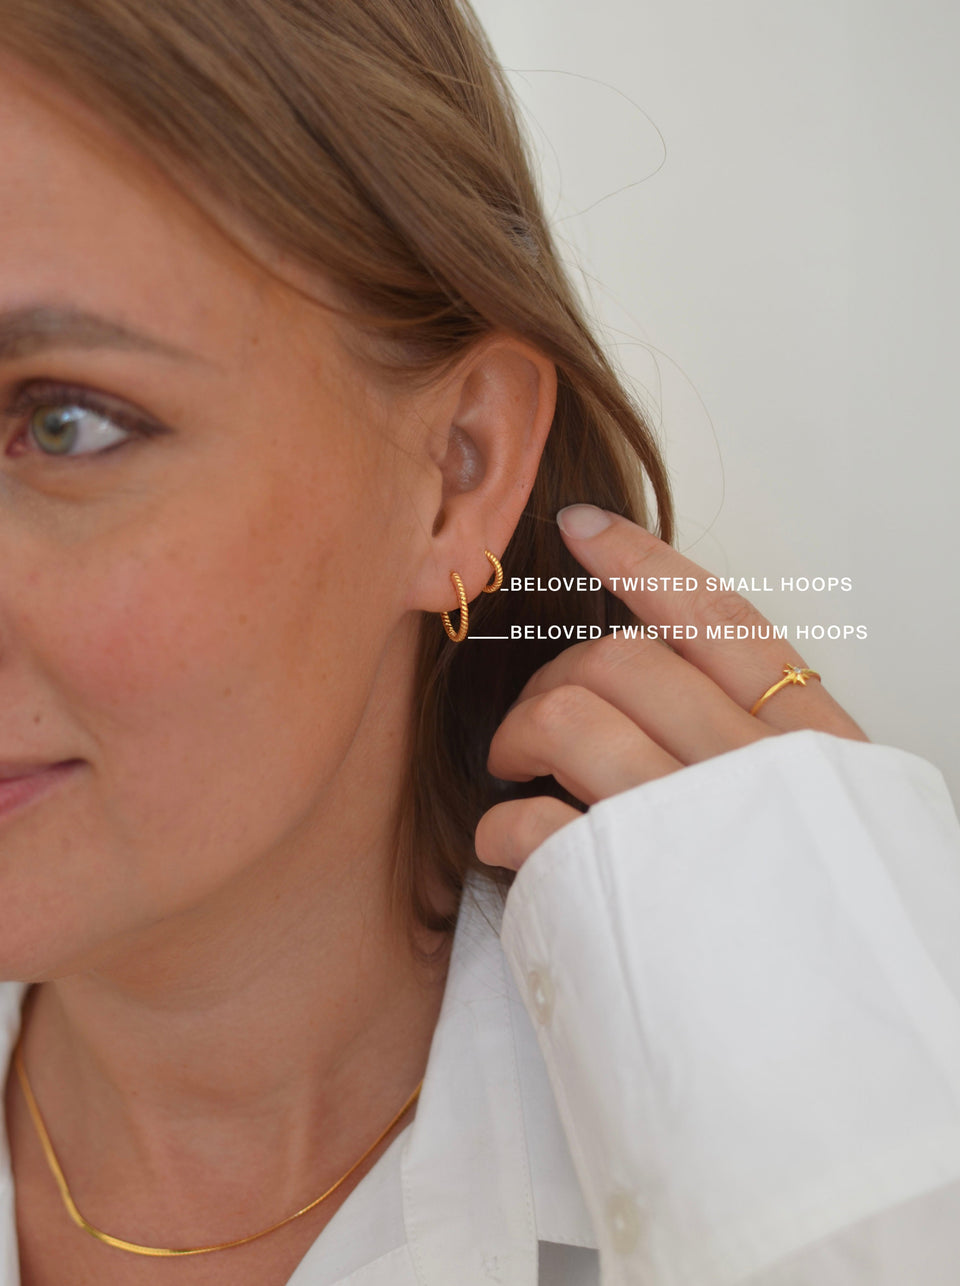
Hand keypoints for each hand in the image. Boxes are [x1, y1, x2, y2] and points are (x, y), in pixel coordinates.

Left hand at [475, 504, 868, 871]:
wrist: (835, 1054)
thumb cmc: (815, 908)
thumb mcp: (830, 805)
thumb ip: (768, 737)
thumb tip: (666, 672)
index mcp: (809, 743)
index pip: (721, 621)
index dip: (642, 562)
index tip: (582, 525)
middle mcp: (748, 773)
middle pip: (622, 660)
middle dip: (557, 673)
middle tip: (540, 715)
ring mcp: (687, 830)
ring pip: (568, 720)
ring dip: (519, 735)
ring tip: (514, 767)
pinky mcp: (628, 890)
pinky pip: (532, 822)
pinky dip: (501, 824)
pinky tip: (507, 837)